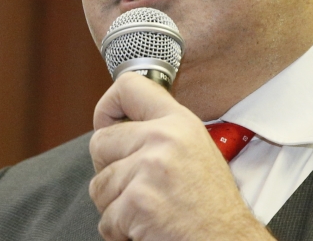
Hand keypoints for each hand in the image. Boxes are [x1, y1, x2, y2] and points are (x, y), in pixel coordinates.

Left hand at [89, 73, 272, 240]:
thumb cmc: (213, 210)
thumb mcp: (196, 152)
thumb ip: (161, 134)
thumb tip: (119, 127)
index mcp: (179, 122)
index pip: (128, 86)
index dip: (107, 106)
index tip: (106, 124)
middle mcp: (164, 138)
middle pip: (100, 142)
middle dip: (108, 171)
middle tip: (135, 188)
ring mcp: (150, 168)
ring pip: (98, 185)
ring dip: (115, 206)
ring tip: (149, 211)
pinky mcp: (138, 201)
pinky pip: (106, 218)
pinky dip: (120, 231)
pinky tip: (148, 228)